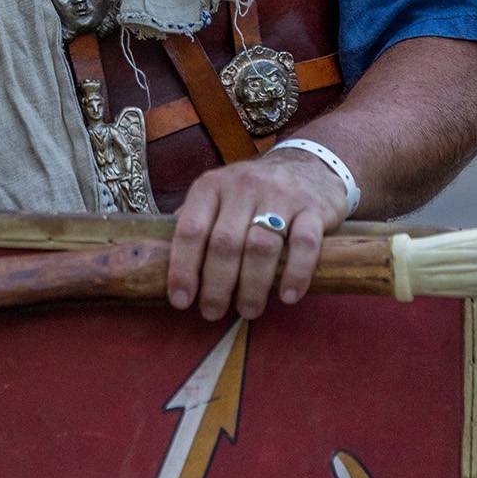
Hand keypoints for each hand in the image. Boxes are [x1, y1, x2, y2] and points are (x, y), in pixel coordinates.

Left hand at [167, 152, 348, 321]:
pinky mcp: (313, 208)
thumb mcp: (219, 195)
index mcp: (212, 185)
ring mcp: (280, 195)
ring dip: (253, 287)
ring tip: (249, 310)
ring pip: (261, 247)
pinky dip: (295, 273)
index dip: (182, 268)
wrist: (308, 164)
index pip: (190, 229)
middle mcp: (243, 186)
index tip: (181, 301)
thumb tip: (163, 260)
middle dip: (216, 286)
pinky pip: (304, 244)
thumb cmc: (253, 192)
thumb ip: (195, 220)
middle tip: (213, 313)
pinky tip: (287, 296)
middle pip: (225, 243)